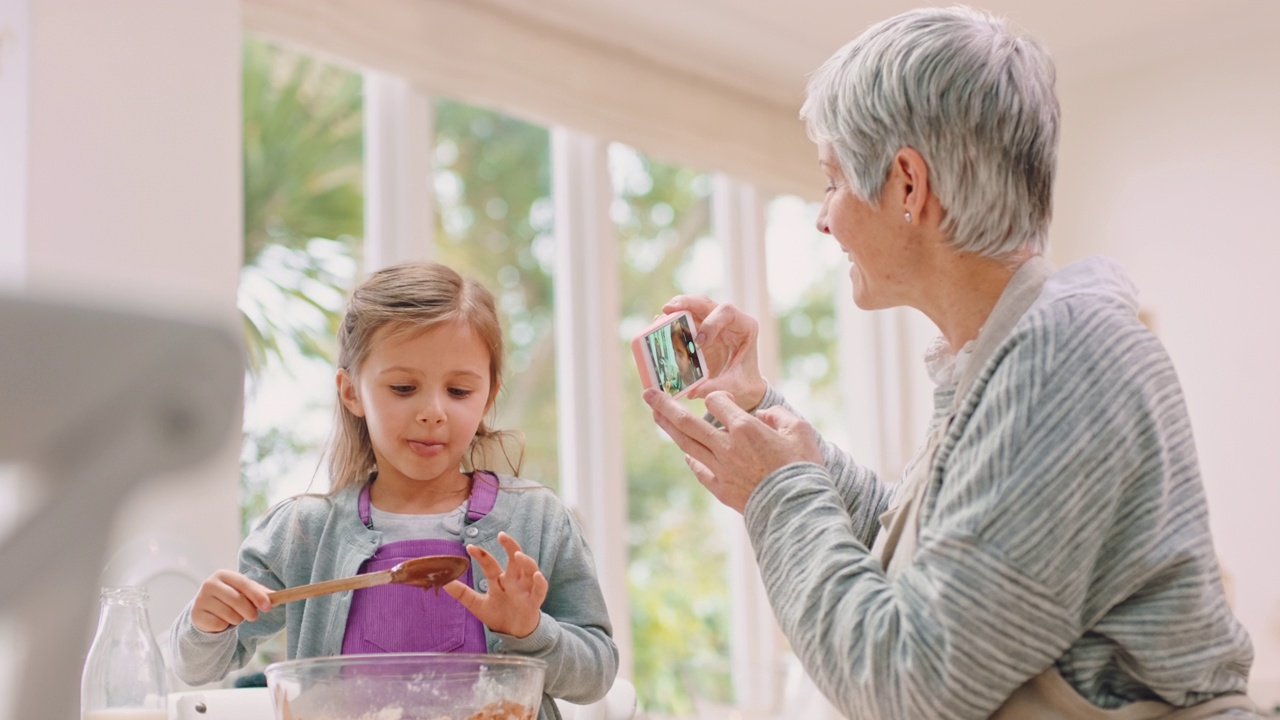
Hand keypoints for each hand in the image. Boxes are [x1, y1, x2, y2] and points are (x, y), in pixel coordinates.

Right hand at [191, 570, 272, 633]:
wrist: (206, 609)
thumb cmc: (229, 598)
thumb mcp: (244, 592)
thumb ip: (260, 592)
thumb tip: (277, 596)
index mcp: (223, 574)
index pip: (243, 583)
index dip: (257, 595)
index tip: (268, 606)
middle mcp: (209, 584)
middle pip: (237, 600)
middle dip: (249, 611)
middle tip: (253, 617)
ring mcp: (201, 599)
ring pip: (229, 615)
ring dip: (237, 619)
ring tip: (233, 616)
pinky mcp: (196, 614)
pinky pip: (219, 624)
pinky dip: (224, 626)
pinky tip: (221, 620)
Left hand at [444, 532, 547, 638]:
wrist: (514, 633)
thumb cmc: (498, 615)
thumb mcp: (477, 605)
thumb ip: (462, 593)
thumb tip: (443, 583)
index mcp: (499, 579)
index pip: (490, 563)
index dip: (481, 555)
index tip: (469, 547)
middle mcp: (513, 580)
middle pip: (514, 558)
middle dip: (510, 545)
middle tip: (501, 535)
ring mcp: (525, 589)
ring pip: (529, 569)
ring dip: (525, 561)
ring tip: (517, 555)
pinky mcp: (534, 601)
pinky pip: (540, 589)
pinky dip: (540, 582)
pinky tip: (536, 575)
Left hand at [645, 389, 821, 512]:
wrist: (798, 508)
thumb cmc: (803, 467)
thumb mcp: (800, 431)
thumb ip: (778, 415)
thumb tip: (761, 416)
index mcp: (745, 428)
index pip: (717, 402)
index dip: (716, 398)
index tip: (719, 400)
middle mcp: (727, 446)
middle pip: (687, 422)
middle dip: (665, 405)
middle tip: (648, 394)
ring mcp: (720, 469)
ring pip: (687, 444)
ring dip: (668, 428)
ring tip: (655, 415)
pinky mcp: (720, 488)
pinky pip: (698, 469)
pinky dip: (690, 459)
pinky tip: (685, 453)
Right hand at [661, 295, 766, 409]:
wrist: (743, 385)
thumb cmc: (744, 382)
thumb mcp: (735, 386)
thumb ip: (717, 387)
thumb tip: (692, 391)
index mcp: (744, 327)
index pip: (727, 312)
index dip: (711, 322)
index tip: (699, 342)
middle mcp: (728, 320)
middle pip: (706, 303)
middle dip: (686, 303)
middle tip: (668, 310)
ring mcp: (713, 322)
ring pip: (694, 306)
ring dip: (676, 308)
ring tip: (661, 315)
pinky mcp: (700, 329)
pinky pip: (685, 319)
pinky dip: (673, 321)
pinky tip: (660, 325)